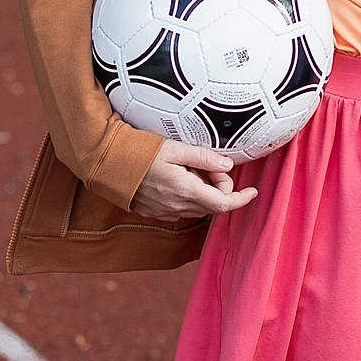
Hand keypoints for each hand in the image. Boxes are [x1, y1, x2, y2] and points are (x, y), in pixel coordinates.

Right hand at [132, 139, 258, 222]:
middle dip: (220, 188)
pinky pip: (183, 209)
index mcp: (185, 190)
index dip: (241, 199)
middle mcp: (177, 206)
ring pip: (199, 208)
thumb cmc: (140, 152)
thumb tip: (227, 165)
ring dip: (205, 193)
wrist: (108, 163)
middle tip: (209, 166)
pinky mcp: (156, 212)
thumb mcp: (175, 148)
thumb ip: (203, 157)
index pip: (223, 204)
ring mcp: (166, 212)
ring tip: (190, 170)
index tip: (252, 191)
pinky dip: (190, 197)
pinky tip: (179, 179)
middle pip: (214, 205)